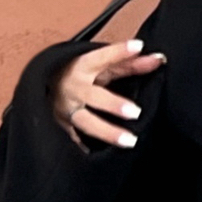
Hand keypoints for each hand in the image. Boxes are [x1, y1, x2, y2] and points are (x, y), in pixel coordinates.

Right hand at [51, 0, 186, 147]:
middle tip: (135, 112)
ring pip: (87, 122)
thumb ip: (129, 63)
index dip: (120, 52)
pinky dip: (84, 146)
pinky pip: (74, 139)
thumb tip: (158, 59)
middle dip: (113, 105)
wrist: (43, 85)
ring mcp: (67, 109)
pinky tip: (96, 154)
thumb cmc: (79, 73)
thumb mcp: (101, 65)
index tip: (137, 47)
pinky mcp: (62, 126)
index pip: (103, 57)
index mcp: (83, 66)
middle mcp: (75, 88)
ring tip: (130, 141)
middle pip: (94, 96)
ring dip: (108, 132)